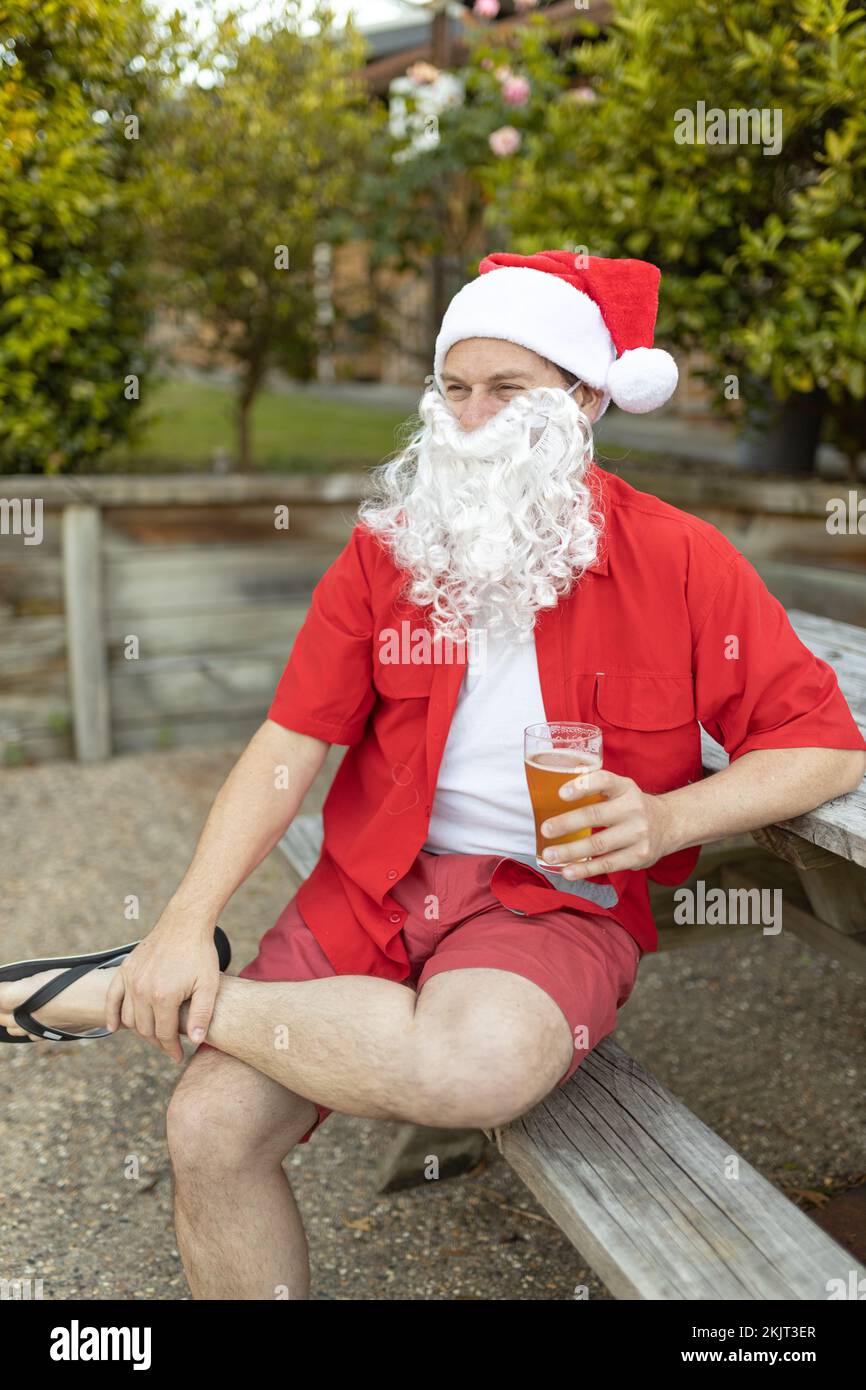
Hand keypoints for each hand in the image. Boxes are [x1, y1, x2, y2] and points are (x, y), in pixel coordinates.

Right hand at [104, 908, 221, 1062]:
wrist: (185, 923)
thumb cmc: (200, 953)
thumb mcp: (208, 985)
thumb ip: (201, 1014)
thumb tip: (194, 1042)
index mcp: (164, 996)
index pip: (164, 1034)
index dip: (171, 1049)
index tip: (178, 1057)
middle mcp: (142, 990)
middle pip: (145, 1029)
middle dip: (158, 1043)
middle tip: (169, 1048)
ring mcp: (131, 980)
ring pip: (128, 1017)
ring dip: (140, 1030)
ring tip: (154, 1035)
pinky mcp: (125, 970)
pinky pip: (112, 998)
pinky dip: (111, 1015)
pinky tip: (113, 1027)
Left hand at [539, 769, 670, 878]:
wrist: (669, 824)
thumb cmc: (631, 806)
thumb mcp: (619, 789)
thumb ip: (594, 789)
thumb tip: (551, 798)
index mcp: (624, 787)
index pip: (603, 780)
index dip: (581, 786)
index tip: (560, 794)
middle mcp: (633, 808)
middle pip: (595, 815)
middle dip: (567, 823)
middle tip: (545, 829)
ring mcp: (637, 833)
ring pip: (598, 844)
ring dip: (570, 851)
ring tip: (550, 855)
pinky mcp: (639, 856)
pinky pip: (608, 864)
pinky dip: (585, 869)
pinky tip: (568, 871)